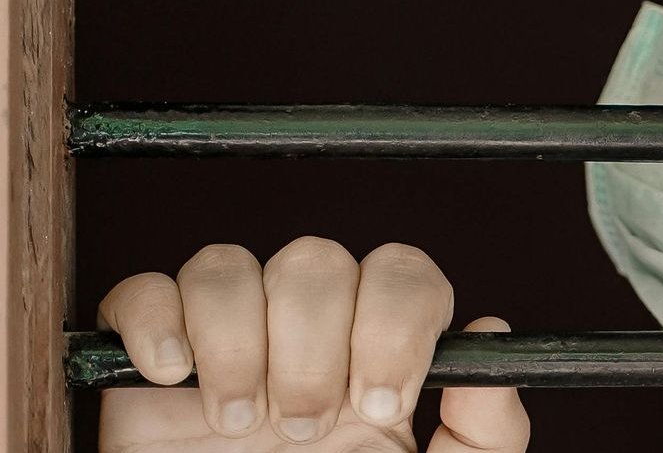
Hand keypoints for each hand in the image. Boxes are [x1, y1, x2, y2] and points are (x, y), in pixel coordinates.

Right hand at [97, 237, 530, 451]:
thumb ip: (485, 429)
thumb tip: (490, 330)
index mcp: (381, 357)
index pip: (401, 274)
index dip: (393, 320)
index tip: (377, 403)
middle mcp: (307, 338)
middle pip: (315, 261)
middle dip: (312, 346)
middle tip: (305, 429)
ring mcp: (227, 344)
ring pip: (228, 267)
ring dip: (235, 344)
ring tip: (239, 427)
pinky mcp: (152, 366)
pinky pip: (145, 291)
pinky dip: (156, 320)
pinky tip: (171, 378)